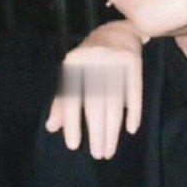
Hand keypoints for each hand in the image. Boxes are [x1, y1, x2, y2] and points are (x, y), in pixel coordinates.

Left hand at [45, 19, 145, 157]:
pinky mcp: (134, 62)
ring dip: (113, 129)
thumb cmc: (89, 61)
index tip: (74, 146)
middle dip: (97, 132)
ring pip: (115, 102)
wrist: (118, 32)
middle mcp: (93, 61)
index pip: (71, 98)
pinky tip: (131, 130)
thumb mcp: (72, 76)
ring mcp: (115, 61)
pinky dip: (134, 112)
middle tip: (99, 154)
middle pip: (95, 104)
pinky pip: (134, 93)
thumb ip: (61, 102)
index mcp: (73, 64)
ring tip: (110, 150)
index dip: (72, 123)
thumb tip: (52, 128)